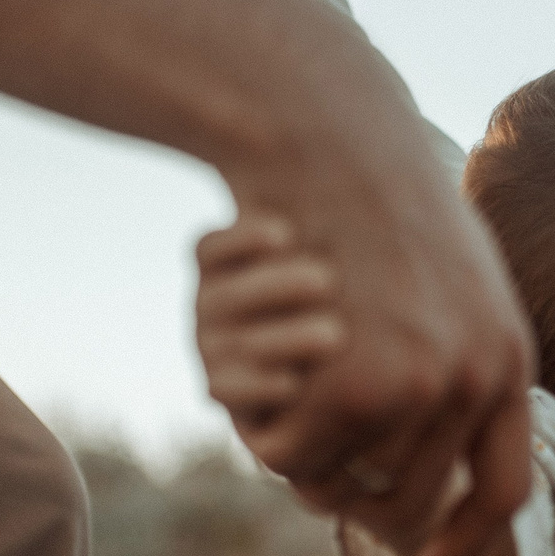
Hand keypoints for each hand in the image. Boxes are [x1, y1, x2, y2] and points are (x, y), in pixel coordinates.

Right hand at [195, 216, 345, 415]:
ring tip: (336, 334)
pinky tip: (298, 382)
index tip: (287, 232)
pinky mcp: (218, 388)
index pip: (213, 248)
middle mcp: (206, 301)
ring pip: (236, 342)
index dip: (244, 239)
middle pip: (230, 295)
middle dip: (280, 288)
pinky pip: (227, 389)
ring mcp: (208, 346)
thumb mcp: (316, 248)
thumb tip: (348, 166)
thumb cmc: (324, 285)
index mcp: (217, 262)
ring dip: (287, 339)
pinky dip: (262, 386)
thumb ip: (318, 226)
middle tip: (328, 281)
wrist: (317, 359)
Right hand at [199, 198, 534, 555]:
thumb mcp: (453, 277)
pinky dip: (262, 430)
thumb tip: (452, 426)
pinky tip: (252, 382)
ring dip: (305, 462)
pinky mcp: (351, 386)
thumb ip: (460, 351)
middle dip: (358, 506)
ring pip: (344, 480)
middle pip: (411, 502)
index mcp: (508, 359)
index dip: (463, 543)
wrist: (329, 138)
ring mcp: (418, 389)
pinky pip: (291, 453)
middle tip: (315, 483)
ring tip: (280, 415)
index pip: (503, 490)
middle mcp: (477, 383)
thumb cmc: (377, 198)